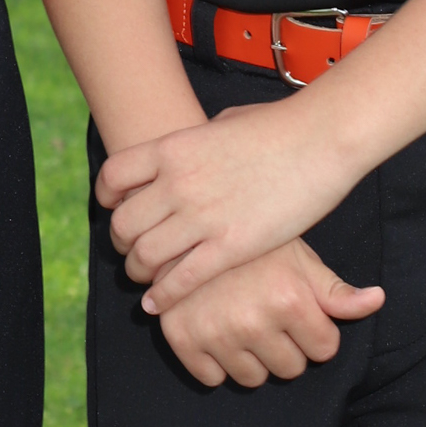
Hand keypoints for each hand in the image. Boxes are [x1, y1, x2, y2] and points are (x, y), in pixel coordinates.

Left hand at [97, 92, 360, 312]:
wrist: (318, 140)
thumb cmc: (279, 127)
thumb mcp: (225, 122)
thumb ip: (200, 139)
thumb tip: (196, 143)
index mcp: (172, 148)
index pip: (113, 176)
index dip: (107, 198)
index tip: (113, 209)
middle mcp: (176, 183)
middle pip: (123, 222)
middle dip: (121, 242)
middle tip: (129, 251)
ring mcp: (200, 216)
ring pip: (145, 255)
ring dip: (138, 271)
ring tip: (143, 278)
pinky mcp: (229, 246)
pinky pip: (180, 279)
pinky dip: (163, 295)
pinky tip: (157, 304)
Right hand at [147, 237, 383, 388]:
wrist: (185, 225)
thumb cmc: (253, 245)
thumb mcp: (299, 259)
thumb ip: (336, 290)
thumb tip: (378, 299)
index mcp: (289, 299)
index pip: (324, 350)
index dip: (313, 330)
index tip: (295, 309)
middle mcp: (253, 320)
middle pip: (290, 369)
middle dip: (284, 346)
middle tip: (264, 312)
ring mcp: (215, 332)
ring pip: (252, 379)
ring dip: (250, 357)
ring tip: (239, 320)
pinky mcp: (181, 339)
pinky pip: (211, 378)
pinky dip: (213, 361)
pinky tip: (212, 329)